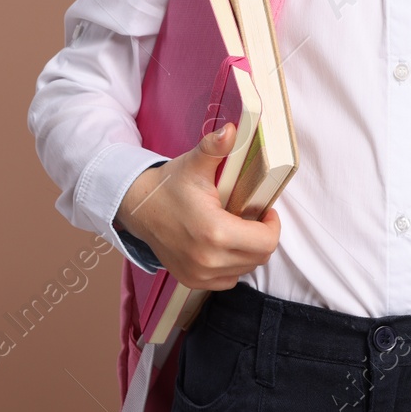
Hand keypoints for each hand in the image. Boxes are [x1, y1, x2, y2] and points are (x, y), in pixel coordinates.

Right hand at [114, 121, 281, 289]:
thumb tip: (230, 131)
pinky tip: (223, 245)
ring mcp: (199, 274)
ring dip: (248, 250)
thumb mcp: (195, 163)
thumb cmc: (169, 186)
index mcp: (214, 232)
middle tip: (251, 217)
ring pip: (245, 268)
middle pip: (260, 256)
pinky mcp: (192, 281)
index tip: (264, 211)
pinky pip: (228, 279)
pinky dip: (232, 264)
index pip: (266, 241)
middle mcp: (207, 259)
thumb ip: (215, 147)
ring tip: (236, 228)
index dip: (272, 224)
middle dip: (262, 236)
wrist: (138, 208)